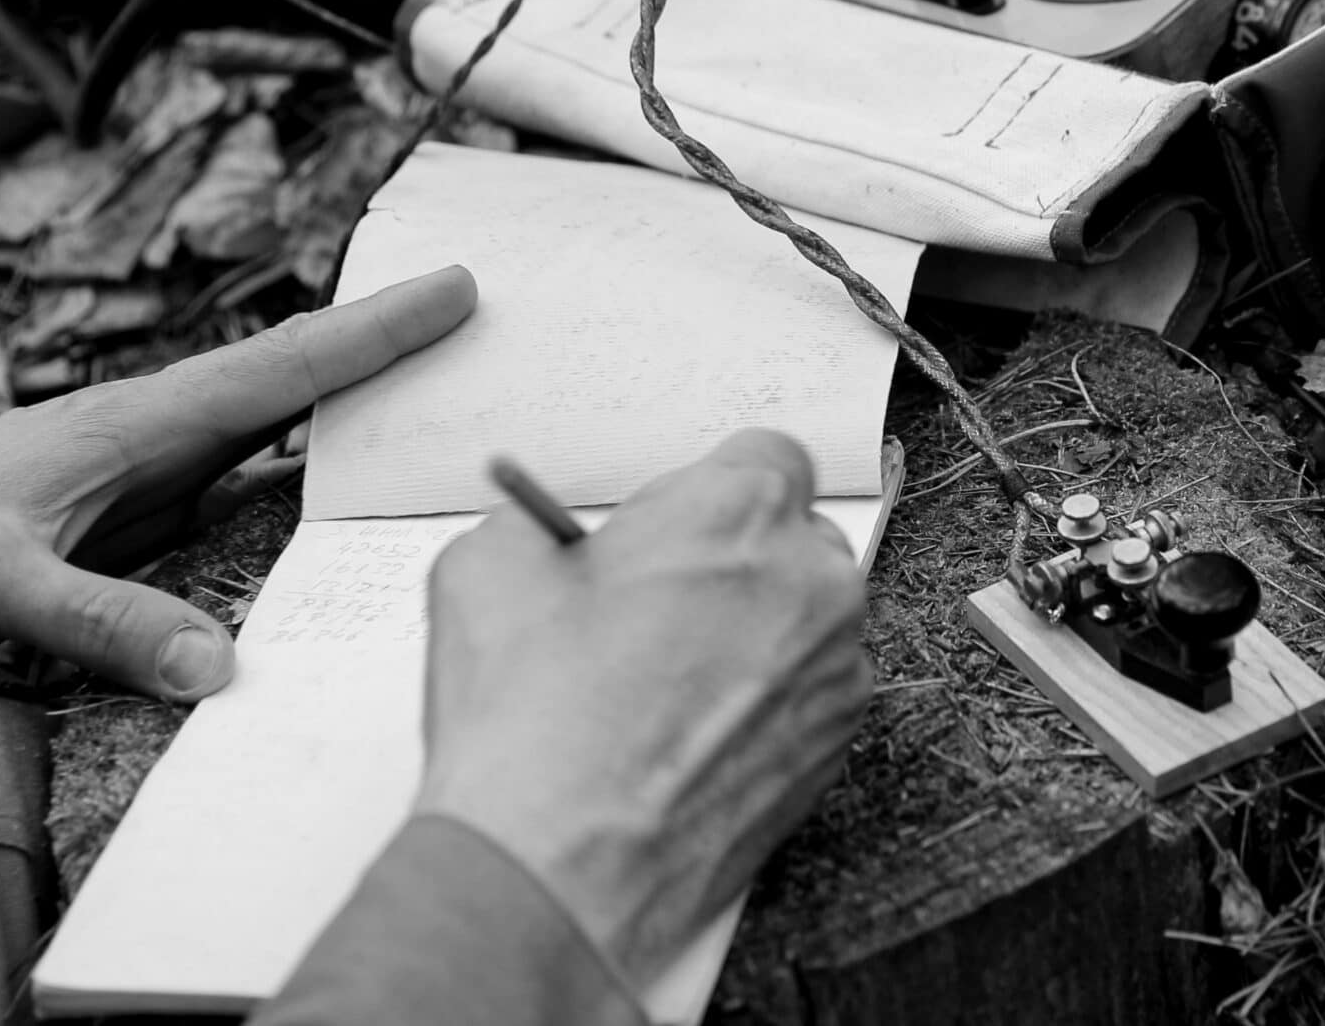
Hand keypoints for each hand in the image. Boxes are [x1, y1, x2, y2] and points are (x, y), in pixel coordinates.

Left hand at [0, 266, 478, 699]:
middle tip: (486, 322)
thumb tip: (222, 666)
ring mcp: (153, 477)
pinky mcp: (144, 521)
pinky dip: (311, 476)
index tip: (454, 290)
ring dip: (360, 410)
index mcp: (134, 423)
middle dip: (391, 350)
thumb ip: (103, 620)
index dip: (372, 333)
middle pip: (299, 383)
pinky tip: (351, 490)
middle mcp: (156, 437)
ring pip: (281, 431)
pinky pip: (250, 488)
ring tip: (451, 398)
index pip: (279, 368)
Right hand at [414, 429, 868, 987]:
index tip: (669, 529)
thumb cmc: (532, 724)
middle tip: (656, 607)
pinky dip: (763, 708)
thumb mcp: (487, 567)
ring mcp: (836, 669)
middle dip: (734, 564)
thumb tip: (551, 539)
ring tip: (662, 687)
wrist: (555, 867)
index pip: (765, 457)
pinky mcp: (837, 747)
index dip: (707, 494)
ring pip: (806, 623)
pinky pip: (809, 698)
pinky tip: (687, 738)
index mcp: (737, 511)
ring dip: (752, 637)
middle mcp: (810, 580)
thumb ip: (541, 526)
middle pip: (792, 540)